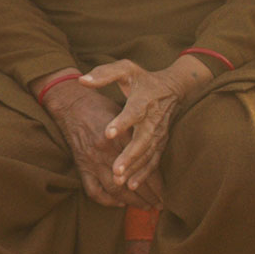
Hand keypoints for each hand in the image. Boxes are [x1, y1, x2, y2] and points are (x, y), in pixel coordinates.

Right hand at [41, 74, 161, 208]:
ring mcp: (92, 161)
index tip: (166, 191)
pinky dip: (107, 200)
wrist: (71, 104)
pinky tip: (120, 202)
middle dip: (149, 196)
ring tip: (146, 207)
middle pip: (132, 181)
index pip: (143, 166)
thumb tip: (155, 151)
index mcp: (120, 138)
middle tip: (161, 205)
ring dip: (133, 202)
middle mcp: (106, 152)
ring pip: (116, 189)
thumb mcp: (123, 114)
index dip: (156, 182)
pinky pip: (94, 190)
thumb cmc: (100, 107)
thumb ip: (137, 133)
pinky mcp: (82, 167)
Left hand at [80, 55, 209, 195]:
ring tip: (120, 180)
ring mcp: (158, 133)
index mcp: (143, 100)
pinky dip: (145, 173)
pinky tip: (132, 184)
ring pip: (148, 154)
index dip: (122, 123)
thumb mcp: (125, 69)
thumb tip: (82, 80)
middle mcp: (152, 119)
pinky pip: (154, 161)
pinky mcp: (161, 143)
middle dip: (129, 156)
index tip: (108, 133)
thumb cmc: (143, 79)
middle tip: (115, 169)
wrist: (172, 87)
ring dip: (135, 168)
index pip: (133, 112)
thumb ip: (104, 74)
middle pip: (142, 140)